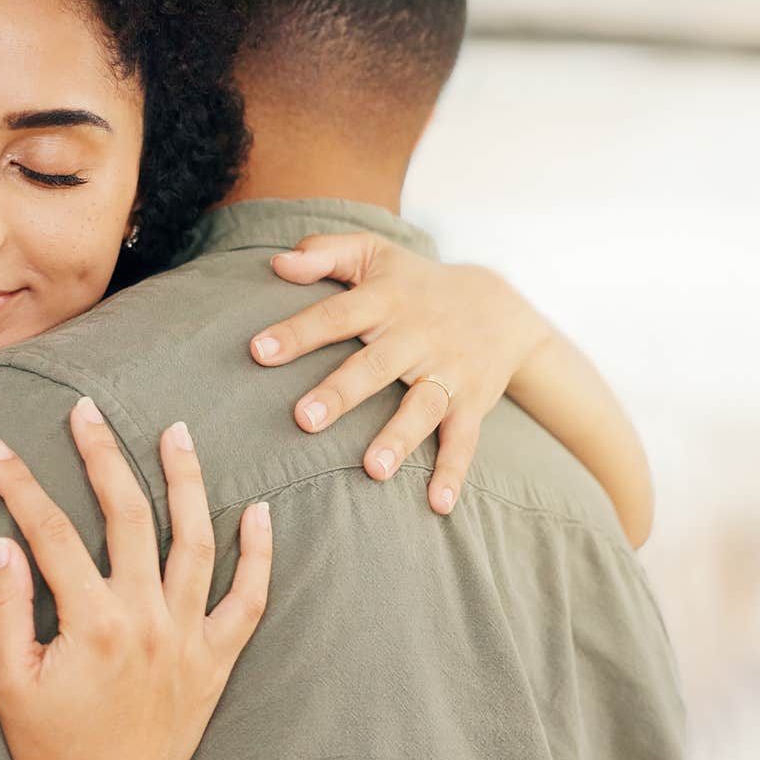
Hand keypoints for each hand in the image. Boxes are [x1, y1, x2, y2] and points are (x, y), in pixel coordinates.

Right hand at [0, 397, 272, 759]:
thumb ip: (4, 608)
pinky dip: (258, 554)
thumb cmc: (51, 750)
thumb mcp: (9, 683)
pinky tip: (257, 511)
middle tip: (87, 411)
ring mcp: (189, 638)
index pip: (51, 533)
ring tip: (175, 431)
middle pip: (129, 516)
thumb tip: (2, 541)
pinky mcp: (216, 661)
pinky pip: (248, 600)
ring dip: (186, 480)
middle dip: (104, 455)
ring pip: (196, 541)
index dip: (21, 486)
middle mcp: (149, 621)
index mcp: (94, 624)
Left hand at [249, 233, 552, 514]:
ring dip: (399, 439)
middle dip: (341, 393)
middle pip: (376, 366)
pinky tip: (438, 505)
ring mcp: (447, 372)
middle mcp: (417, 337)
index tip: (258, 351)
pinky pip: (464, 440)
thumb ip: (325, 253)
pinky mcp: (472, 402)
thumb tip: (277, 263)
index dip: (298, 332)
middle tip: (303, 420)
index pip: (337, 316)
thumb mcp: (373, 254)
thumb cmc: (413, 282)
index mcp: (385, 301)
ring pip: (422, 407)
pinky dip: (454, 472)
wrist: (500, 305)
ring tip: (373, 470)